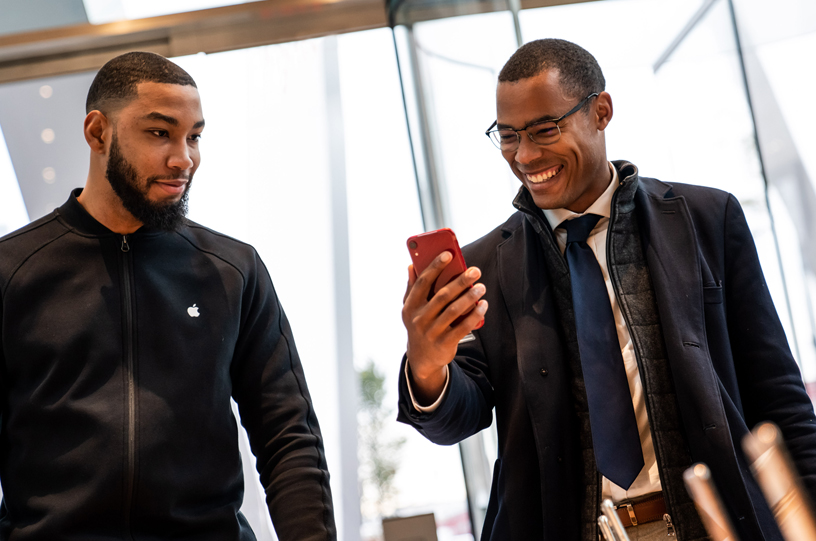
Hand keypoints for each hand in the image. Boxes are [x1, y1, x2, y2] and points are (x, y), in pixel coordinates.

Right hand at [402, 251, 487, 404]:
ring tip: (481, 287)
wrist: (422, 358)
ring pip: (453, 311)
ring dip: (470, 297)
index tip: (448, 254)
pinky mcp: (444, 344)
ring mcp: (431, 332)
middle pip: (442, 296)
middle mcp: (419, 319)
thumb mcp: (411, 308)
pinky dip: (474, 315)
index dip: (435, 267)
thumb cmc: (420, 324)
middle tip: (475, 271)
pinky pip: (462, 327)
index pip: (423, 282)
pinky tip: (483, 305)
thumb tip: (411, 265)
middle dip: (460, 281)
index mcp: (411, 306)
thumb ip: (412, 287)